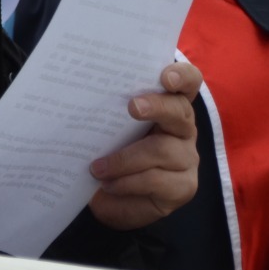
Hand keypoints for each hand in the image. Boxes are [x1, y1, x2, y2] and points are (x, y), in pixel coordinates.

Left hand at [86, 61, 201, 229]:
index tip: (166, 76)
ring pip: (163, 150)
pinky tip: (109, 184)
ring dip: (125, 159)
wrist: (110, 194)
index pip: (188, 80)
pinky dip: (128, 182)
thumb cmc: (108, 148)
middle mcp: (183, 128)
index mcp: (167, 104)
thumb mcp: (106, 126)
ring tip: (97, 167)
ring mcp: (187, 157)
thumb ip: (106, 110)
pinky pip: (157, 180)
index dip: (182, 75)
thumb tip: (80, 95)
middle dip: (156, 107)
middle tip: (132, 107)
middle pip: (180, 111)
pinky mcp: (183, 186)